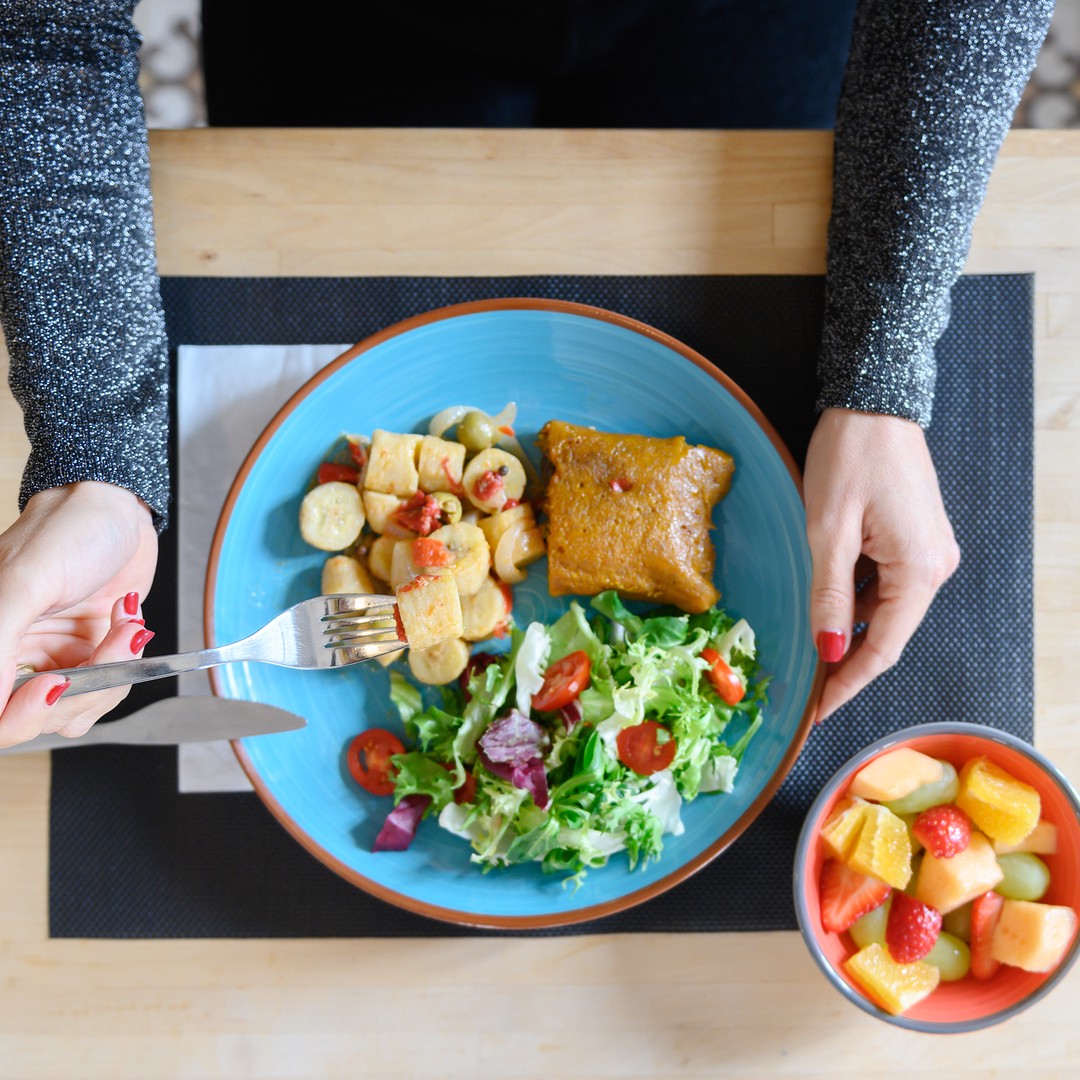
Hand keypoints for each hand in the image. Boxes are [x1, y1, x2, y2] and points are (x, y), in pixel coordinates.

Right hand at [0, 482, 158, 747]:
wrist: (118, 506)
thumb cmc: (70, 527)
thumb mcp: (28, 579)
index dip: (19, 715)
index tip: (54, 684)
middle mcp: (14, 656)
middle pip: (37, 718)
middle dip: (86, 687)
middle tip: (112, 644)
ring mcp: (55, 659)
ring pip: (79, 706)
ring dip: (115, 670)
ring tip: (124, 624)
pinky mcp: (91, 655)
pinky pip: (108, 687)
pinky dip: (127, 663)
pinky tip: (126, 620)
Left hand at [804, 408, 959, 722]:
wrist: (874, 401)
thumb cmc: (851, 456)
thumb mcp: (829, 530)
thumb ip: (830, 594)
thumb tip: (829, 651)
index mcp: (919, 570)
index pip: (881, 648)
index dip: (848, 684)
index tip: (818, 710)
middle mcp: (934, 566)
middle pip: (885, 632)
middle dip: (845, 659)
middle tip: (806, 686)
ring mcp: (927, 551)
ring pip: (882, 608)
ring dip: (846, 626)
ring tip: (808, 645)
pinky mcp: (913, 538)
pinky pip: (883, 582)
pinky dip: (854, 597)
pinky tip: (827, 600)